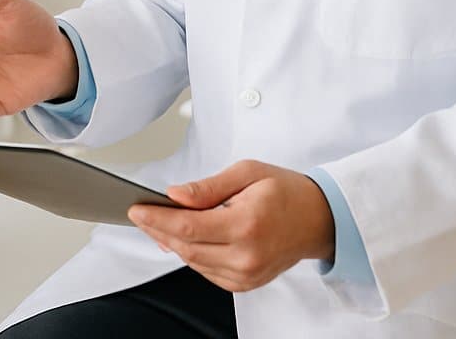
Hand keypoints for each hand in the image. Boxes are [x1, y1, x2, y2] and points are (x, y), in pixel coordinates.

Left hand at [127, 160, 334, 293]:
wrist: (318, 220)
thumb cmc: (286, 191)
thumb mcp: (248, 173)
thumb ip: (208, 187)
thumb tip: (175, 195)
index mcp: (246, 224)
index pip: (188, 226)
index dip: (157, 218)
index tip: (136, 209)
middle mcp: (246, 255)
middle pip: (185, 247)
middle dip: (157, 230)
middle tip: (139, 214)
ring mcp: (246, 274)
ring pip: (192, 261)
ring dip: (171, 242)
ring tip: (156, 222)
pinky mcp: (244, 284)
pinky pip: (206, 271)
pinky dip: (190, 254)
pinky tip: (181, 238)